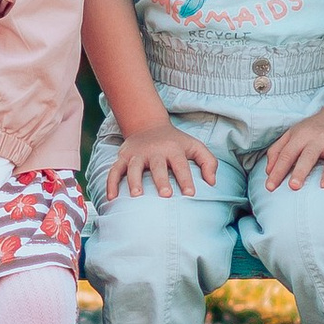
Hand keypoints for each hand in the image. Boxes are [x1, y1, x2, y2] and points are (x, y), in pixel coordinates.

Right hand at [98, 120, 217, 203]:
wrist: (148, 125)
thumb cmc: (176, 143)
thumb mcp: (195, 147)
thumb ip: (209, 163)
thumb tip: (212, 183)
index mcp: (173, 149)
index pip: (181, 164)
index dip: (186, 179)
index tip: (190, 194)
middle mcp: (154, 151)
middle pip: (157, 165)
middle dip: (161, 180)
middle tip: (166, 195)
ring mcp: (137, 154)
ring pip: (133, 167)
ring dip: (134, 181)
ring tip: (136, 196)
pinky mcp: (123, 157)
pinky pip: (114, 170)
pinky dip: (111, 183)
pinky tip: (111, 198)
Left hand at [263, 111, 323, 195]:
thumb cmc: (312, 129)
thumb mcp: (292, 134)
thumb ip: (277, 151)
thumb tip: (268, 172)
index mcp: (301, 136)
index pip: (286, 154)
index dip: (277, 171)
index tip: (269, 187)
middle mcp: (318, 139)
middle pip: (308, 155)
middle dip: (300, 171)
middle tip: (294, 187)